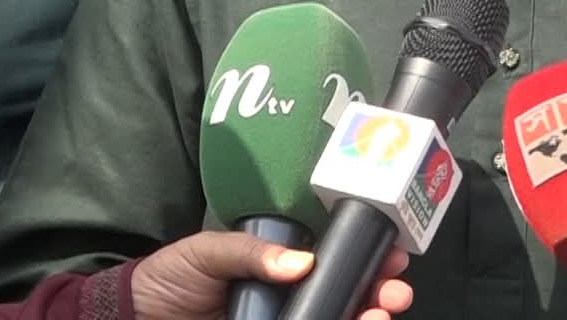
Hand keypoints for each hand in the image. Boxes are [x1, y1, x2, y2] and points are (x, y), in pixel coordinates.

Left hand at [127, 231, 411, 319]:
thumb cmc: (171, 278)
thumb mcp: (207, 252)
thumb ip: (251, 253)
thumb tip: (300, 262)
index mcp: (279, 265)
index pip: (332, 258)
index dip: (365, 255)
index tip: (391, 253)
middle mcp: (289, 296)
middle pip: (346, 294)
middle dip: (379, 290)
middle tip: (395, 289)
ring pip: (337, 319)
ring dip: (367, 315)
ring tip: (381, 311)